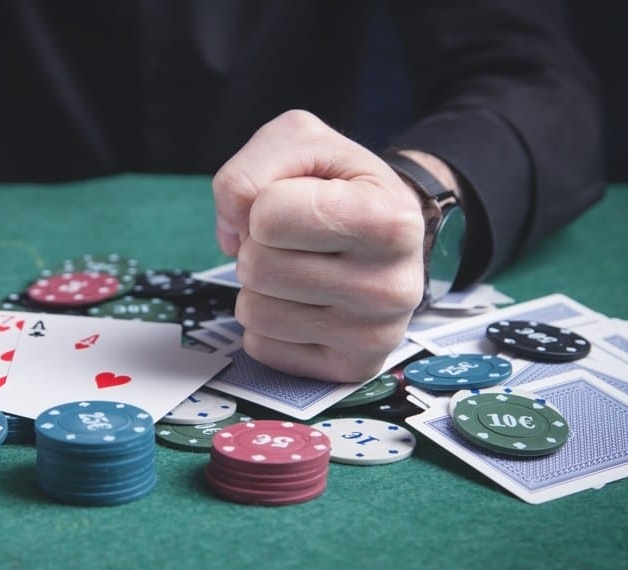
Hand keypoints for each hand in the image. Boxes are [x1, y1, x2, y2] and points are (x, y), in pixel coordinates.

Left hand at [212, 110, 425, 381]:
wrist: (390, 232)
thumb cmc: (341, 184)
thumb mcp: (302, 143)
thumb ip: (249, 170)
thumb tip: (233, 233)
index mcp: (389, 220)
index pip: (269, 215)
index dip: (265, 202)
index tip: (296, 202)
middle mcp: (394, 287)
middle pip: (257, 266)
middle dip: (258, 246)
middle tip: (294, 240)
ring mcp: (374, 336)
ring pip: (253, 312)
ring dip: (260, 286)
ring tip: (300, 268)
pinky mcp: (350, 369)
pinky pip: (261, 347)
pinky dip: (268, 323)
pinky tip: (305, 303)